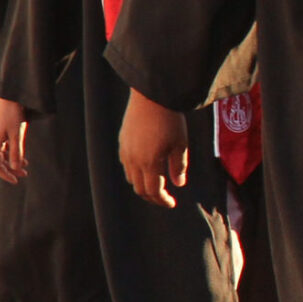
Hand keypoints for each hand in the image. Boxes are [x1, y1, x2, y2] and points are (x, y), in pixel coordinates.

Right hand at [0, 97, 27, 184]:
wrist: (10, 95)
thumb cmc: (13, 114)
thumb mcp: (17, 134)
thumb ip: (16, 151)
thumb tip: (15, 168)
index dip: (5, 174)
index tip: (16, 181)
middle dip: (11, 168)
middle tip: (24, 175)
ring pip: (2, 153)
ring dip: (13, 160)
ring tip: (25, 166)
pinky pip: (4, 146)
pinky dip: (13, 152)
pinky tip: (22, 156)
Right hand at [119, 88, 189, 207]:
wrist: (151, 98)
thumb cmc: (170, 120)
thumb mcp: (180, 144)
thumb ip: (178, 166)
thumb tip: (178, 184)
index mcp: (149, 163)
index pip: (153, 191)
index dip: (163, 200)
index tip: (172, 204)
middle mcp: (133, 160)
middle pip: (139, 188)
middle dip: (152, 196)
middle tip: (165, 198)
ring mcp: (125, 151)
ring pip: (131, 178)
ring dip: (142, 185)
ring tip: (155, 185)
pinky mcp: (122, 142)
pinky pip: (126, 165)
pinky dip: (135, 173)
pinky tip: (146, 169)